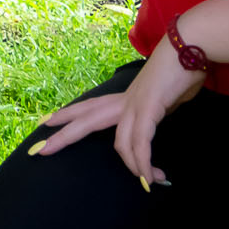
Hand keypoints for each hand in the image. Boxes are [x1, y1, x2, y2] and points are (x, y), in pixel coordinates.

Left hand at [51, 39, 203, 187]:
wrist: (190, 47)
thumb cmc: (180, 70)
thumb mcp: (164, 98)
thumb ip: (156, 110)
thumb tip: (156, 117)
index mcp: (126, 98)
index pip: (90, 107)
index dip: (67, 114)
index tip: (46, 121)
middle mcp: (125, 101)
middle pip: (86, 120)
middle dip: (64, 136)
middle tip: (39, 150)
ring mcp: (135, 104)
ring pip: (120, 141)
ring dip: (134, 165)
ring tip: (146, 181)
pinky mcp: (149, 107)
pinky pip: (141, 142)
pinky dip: (144, 161)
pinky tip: (149, 176)